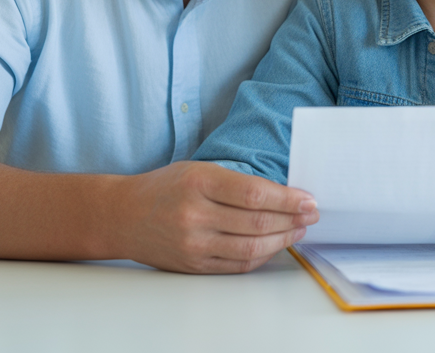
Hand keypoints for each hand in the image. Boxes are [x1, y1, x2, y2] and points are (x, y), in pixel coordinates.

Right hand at [112, 161, 317, 273]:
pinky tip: (275, 245)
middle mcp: (195, 214)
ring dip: (283, 240)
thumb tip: (284, 194)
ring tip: (299, 230)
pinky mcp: (193, 265)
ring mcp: (193, 244)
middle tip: (311, 214)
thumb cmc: (165, 187)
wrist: (122, 216)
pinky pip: (238, 265)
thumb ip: (237, 182)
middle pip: (258, 222)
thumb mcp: (198, 170)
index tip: (308, 200)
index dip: (288, 199)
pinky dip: (262, 256)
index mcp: (198, 182)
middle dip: (293, 219)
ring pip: (251, 248)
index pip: (254, 193)